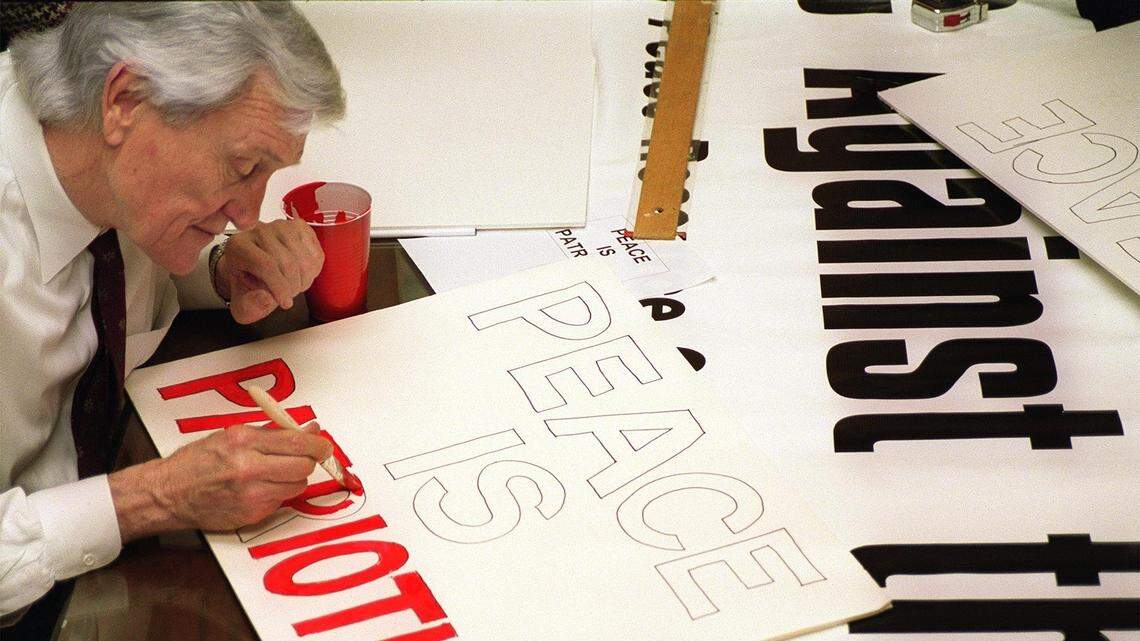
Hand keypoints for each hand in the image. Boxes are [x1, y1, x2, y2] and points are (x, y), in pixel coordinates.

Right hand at [110, 423, 332, 540]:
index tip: (323, 445)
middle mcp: (248, 467)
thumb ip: (273, 433)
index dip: (318, 445)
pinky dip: (277, 494)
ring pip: (297, 486)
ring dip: (292, 479)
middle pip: (304, 466)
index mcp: (243, 440)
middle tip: (301, 459)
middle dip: (307, 462)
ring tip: (273, 474)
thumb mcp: (232, 435)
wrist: (169, 493)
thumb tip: (310, 430)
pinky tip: (259, 489)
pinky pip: (281, 502)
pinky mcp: (251, 514)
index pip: (297, 443)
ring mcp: (250, 494)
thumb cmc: (198, 461)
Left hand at [214, 219, 323, 323]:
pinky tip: (302, 274)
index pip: (266, 265)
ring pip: (304, 259)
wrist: (254, 269)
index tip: (286, 303)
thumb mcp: (243, 303)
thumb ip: (251, 305)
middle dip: (294, 287)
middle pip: (288, 263)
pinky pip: (316, 254)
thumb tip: (266, 298)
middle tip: (290, 296)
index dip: (280, 287)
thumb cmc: (249, 285)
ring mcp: (281, 226)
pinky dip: (314, 270)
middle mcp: (258, 230)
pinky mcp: (299, 227)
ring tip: (295, 286)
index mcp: (239, 246)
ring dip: (305, 280)